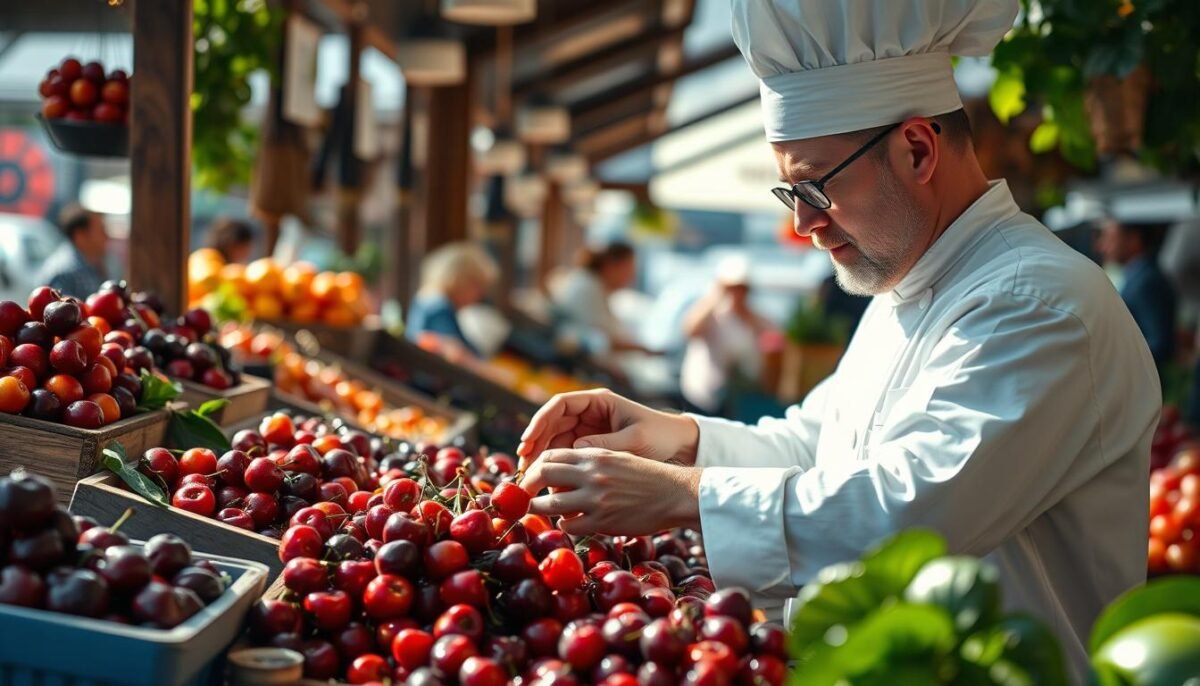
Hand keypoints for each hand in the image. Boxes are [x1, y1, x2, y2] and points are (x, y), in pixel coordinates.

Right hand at [516, 389, 698, 465]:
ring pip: (556, 440)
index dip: (540, 420)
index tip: (528, 439)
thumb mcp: (634, 439)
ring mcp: (589, 430)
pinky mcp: (591, 448)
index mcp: (599, 401)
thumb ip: (605, 445)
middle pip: (552, 423)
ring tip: (530, 476)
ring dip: (542, 456)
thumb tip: (575, 451)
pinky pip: (567, 455)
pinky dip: (556, 467)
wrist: (680, 446)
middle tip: (523, 463)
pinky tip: (548, 483)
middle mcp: (590, 413)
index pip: (560, 405)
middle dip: (536, 442)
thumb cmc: (660, 436)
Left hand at [521, 448, 700, 535]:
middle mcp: (591, 474)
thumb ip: (590, 463)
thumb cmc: (647, 477)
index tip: (530, 477)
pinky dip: (564, 524)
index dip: (535, 466)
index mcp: (595, 455)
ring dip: (539, 508)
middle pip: (543, 474)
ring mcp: (595, 498)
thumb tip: (561, 474)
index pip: (551, 455)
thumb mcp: (617, 459)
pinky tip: (569, 523)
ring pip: (550, 503)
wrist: (675, 493)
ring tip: (537, 512)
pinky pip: (569, 524)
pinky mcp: (602, 520)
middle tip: (522, 496)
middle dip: (527, 486)